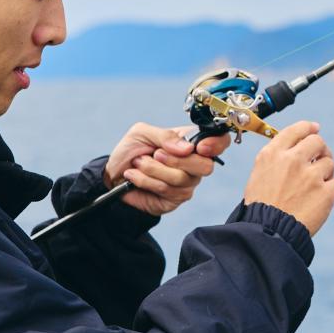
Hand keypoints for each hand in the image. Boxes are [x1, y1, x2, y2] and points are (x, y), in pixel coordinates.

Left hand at [104, 123, 231, 215]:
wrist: (113, 175)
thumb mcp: (142, 133)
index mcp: (191, 142)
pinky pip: (167, 191)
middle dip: (176, 160)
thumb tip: (187, 148)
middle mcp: (195, 164)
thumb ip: (165, 135)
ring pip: (182, 179)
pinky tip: (134, 176)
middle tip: (156, 154)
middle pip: (205, 166)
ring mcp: (187, 183)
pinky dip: (146, 181)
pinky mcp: (175, 199)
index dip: (216, 144)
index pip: (220, 142)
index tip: (200, 147)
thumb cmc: (131, 151)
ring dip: (153, 169)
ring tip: (138, 163)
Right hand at [241, 120, 333, 236]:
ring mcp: (311, 176)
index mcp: (273, 154)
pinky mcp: (326, 192)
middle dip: (320, 149)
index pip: (297, 129)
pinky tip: (318, 199)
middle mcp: (293, 160)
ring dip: (324, 172)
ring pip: (329, 163)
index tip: (315, 129)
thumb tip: (297, 144)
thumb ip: (278, 156)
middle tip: (319, 159)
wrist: (268, 232)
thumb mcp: (260, 173)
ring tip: (313, 187)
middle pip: (318, 142)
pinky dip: (330, 190)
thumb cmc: (262, 205)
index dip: (308, 128)